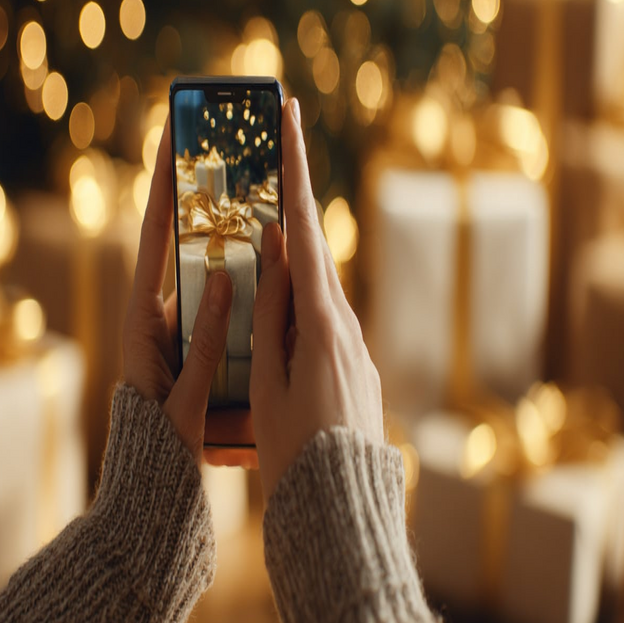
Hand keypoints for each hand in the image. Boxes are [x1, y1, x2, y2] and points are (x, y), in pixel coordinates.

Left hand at [123, 117, 233, 463]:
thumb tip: (223, 278)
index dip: (161, 188)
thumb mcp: (184, 390)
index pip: (152, 238)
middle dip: (194, 196)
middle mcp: (156, 310)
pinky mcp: (191, 335)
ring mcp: (174, 320)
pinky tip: (262, 260)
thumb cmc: (161, 440)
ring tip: (247, 195)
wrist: (151, 476)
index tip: (170, 141)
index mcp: (143, 317)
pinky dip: (234, 273)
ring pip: (199, 265)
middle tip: (218, 154)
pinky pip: (214, 293)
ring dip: (220, 233)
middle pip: (175, 239)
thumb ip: (205, 337)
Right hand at [250, 98, 383, 499]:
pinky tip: (286, 292)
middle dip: (298, 195)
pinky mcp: (355, 361)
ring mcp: (355, 342)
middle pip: (316, 247)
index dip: (295, 173)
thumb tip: (275, 253)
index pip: (303, 232)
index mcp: (321, 321)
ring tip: (271, 217)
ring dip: (296, 248)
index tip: (292, 119)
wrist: (344, 503)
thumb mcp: (269, 380)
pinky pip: (323, 312)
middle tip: (284, 143)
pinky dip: (303, 291)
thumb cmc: (296, 447)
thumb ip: (272, 314)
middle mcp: (345, 323)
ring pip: (319, 281)